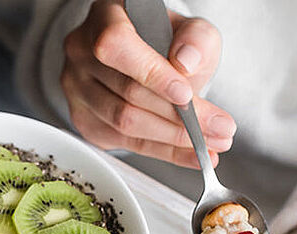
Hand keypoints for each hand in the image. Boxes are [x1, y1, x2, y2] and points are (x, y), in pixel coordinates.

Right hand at [61, 0, 236, 168]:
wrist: (142, 56)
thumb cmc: (164, 39)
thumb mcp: (190, 28)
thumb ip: (195, 39)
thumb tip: (185, 63)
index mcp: (104, 18)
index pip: (117, 46)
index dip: (151, 74)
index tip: (187, 95)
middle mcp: (81, 52)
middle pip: (126, 93)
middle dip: (179, 117)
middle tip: (220, 128)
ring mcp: (76, 88)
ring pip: (123, 122)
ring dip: (172, 138)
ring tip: (212, 143)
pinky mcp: (83, 118)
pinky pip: (122, 142)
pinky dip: (161, 151)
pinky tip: (188, 152)